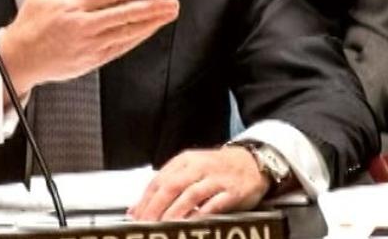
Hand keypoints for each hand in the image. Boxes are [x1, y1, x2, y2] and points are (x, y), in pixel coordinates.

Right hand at [0, 0, 178, 96]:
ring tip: (168, 13)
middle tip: (172, 2)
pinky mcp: (91, 60)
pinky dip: (137, 38)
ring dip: (150, 23)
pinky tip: (150, 29)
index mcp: (72, 5)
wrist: (19, 58)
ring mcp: (89, 45)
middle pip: (123, 15)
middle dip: (151, 8)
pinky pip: (120, 48)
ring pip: (126, 33)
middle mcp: (83, 25)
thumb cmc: (32, 20)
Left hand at [128, 146, 271, 220]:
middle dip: (156, 207)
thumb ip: (165, 187)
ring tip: (164, 227)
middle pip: (172, 186)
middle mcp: (199, 167)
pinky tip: (191, 224)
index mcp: (185, 161)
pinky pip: (214, 204)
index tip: (136, 217)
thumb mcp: (189, 170)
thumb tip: (136, 209)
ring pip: (191, 195)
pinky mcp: (232, 191)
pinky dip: (201, 215)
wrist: (252, 161)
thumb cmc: (216, 168)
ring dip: (175, 212)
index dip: (145, 200)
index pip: (159, 180)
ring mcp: (216, 178)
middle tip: (146, 224)